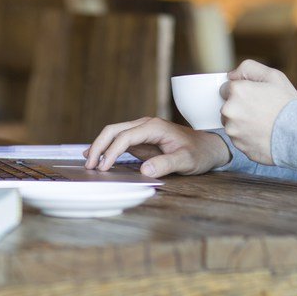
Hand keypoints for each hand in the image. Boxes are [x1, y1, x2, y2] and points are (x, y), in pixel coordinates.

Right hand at [83, 117, 230, 177]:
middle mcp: (144, 125)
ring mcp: (141, 131)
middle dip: (99, 146)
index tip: (103, 168)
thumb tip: (145, 170)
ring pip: (113, 134)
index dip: (111, 151)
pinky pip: (119, 141)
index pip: (125, 136)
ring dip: (100, 146)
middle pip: (113, 130)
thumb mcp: (186, 161)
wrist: (208, 147)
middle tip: (88, 164)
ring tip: (88, 163)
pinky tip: (98, 158)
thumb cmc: (199, 153)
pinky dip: (107, 149)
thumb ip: (166, 164)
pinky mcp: (141, 140)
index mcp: (153, 127)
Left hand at [221, 60, 296, 165]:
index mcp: (236, 91)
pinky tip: (263, 134)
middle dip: (239, 107)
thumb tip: (230, 76)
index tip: (254, 96)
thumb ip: (248, 68)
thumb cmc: (288, 104)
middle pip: (227, 107)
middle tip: (260, 110)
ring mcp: (233, 131)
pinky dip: (248, 137)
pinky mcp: (239, 147)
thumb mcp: (273, 76)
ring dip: (242, 123)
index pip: (226, 89)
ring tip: (262, 123)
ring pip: (232, 125)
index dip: (241, 91)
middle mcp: (230, 111)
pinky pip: (239, 139)